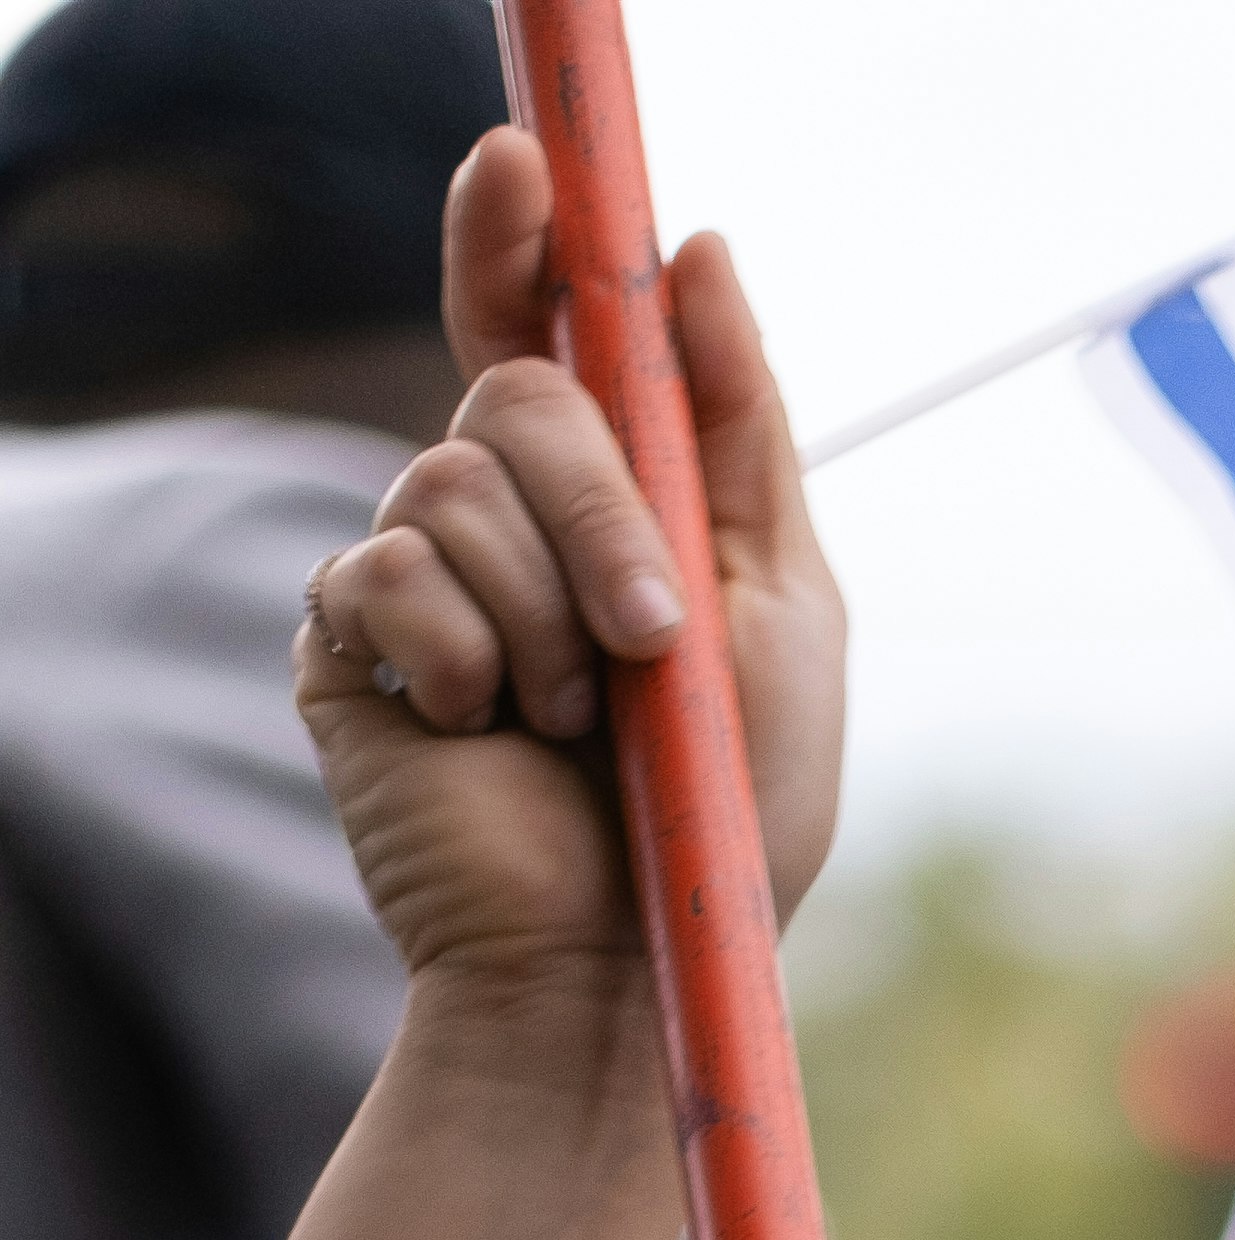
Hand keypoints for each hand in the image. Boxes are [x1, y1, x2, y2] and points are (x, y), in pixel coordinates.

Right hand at [294, 128, 842, 1002]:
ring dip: (548, 616)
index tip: (524, 166)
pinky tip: (483, 740)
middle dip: (603, 513)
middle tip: (653, 640)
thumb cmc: (717, 820)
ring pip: (455, 478)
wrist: (621, 969)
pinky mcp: (346, 643)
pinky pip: (388, 572)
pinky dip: (463, 662)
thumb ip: (739, 430)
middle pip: (516, 390)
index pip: (537, 320)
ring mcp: (413, 570)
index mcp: (601, 494)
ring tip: (576, 727)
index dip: (518, 233)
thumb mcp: (779, 609)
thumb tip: (695, 250)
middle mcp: (499, 513)